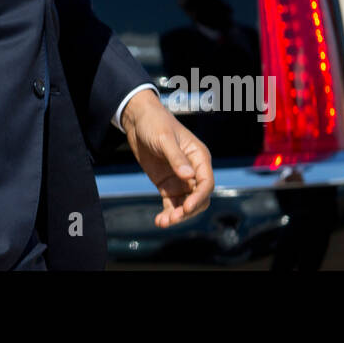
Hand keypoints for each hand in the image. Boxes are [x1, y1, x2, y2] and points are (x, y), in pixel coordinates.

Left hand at [120, 88, 213, 227]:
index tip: (187, 208)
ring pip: (185, 204)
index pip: (206, 183)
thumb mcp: (164, 139)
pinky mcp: (167, 185)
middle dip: (188, 210)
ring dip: (177, 216)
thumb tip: (189, 177)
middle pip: (199, 198)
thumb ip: (176, 158)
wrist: (138, 120)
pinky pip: (172, 204)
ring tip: (163, 222)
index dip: (199, 197)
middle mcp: (193, 171)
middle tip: (173, 218)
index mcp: (199, 157)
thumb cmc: (155, 123)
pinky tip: (159, 221)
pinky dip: (168, 213)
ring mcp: (180, 180)